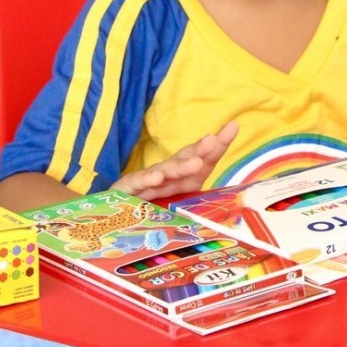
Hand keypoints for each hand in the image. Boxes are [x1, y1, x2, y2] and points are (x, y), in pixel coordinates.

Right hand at [111, 121, 238, 199]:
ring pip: (164, 173)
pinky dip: (146, 180)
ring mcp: (145, 182)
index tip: (232, 128)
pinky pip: (138, 185)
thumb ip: (201, 181)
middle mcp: (164, 175)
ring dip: (179, 167)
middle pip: (183, 160)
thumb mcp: (181, 198)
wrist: (114, 218)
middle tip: (212, 141)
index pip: (201, 158)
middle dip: (198, 150)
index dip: (216, 146)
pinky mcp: (127, 191)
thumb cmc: (151, 207)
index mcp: (180, 177)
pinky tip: (157, 179)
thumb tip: (226, 164)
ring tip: (195, 163)